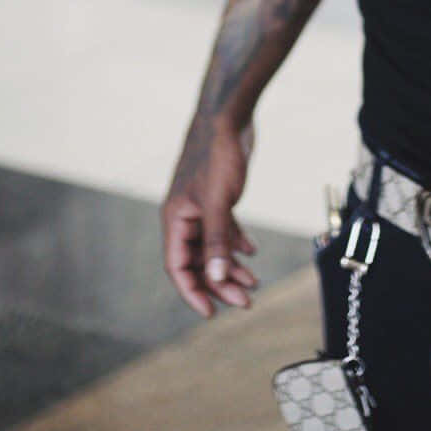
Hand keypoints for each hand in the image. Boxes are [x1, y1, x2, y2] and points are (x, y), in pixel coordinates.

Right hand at [162, 113, 258, 317]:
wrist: (228, 116)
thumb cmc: (217, 154)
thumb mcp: (219, 201)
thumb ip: (218, 241)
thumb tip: (218, 279)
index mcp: (175, 218)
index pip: (177, 266)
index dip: (193, 292)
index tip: (211, 313)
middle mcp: (184, 215)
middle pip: (197, 261)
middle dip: (220, 283)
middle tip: (246, 302)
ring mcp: (200, 206)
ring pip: (212, 247)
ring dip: (231, 266)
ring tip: (254, 284)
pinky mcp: (217, 196)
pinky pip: (222, 229)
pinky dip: (236, 242)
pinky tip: (251, 252)